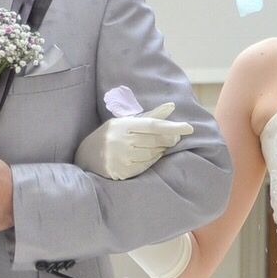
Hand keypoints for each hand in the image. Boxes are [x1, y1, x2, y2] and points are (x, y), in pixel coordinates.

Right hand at [75, 104, 193, 179]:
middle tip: (173, 139)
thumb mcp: (127, 121)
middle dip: (168, 140)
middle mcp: (120, 140)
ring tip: (155, 147)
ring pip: (152, 154)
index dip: (172, 126)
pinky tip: (147, 157)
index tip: (189, 128)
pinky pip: (145, 166)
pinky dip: (151, 161)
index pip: (153, 125)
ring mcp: (120, 157)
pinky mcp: (121, 171)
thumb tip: (172, 106)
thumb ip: (150, 116)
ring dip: (159, 151)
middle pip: (155, 141)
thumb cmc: (112, 135)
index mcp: (123, 125)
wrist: (86, 155)